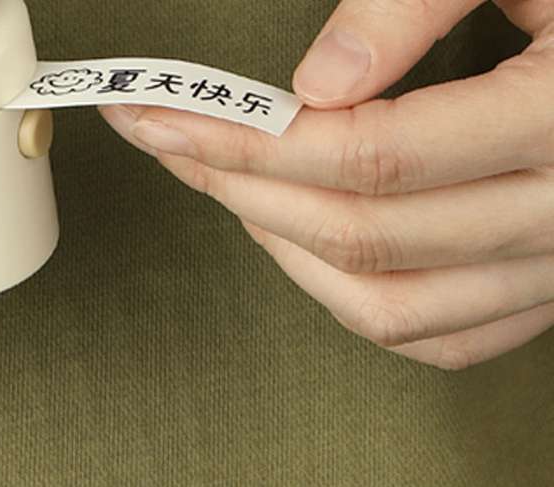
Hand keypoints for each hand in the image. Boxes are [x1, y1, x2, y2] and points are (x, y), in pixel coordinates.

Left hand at [101, 0, 553, 369]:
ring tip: (228, 182)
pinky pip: (438, 337)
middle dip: (241, 185)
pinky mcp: (546, 289)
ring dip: (287, 250)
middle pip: (366, 234)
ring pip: (394, 308)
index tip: (161, 112)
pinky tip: (302, 242)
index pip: (375, 155)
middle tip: (167, 136)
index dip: (252, 138)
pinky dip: (353, 301)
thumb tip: (318, 80)